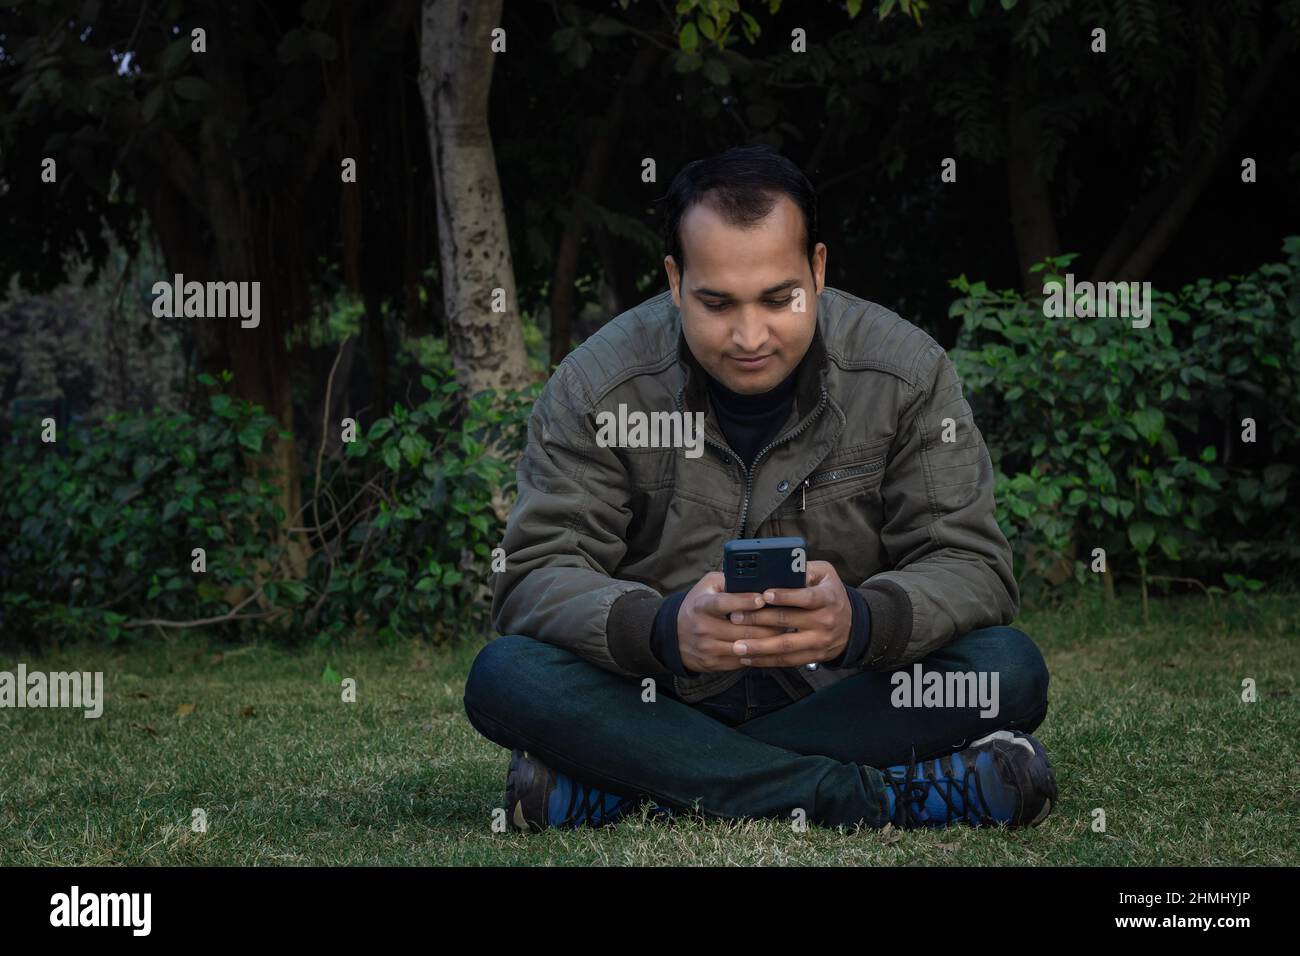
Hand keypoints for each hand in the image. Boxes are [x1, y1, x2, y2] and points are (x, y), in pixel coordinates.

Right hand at [676, 572, 788, 672]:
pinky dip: (759, 653)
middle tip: (786, 617)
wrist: (674, 636)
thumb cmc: (697, 606)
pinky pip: (743, 660)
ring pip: (746, 647)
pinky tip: (771, 646)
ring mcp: (709, 648)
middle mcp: (703, 628)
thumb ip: (728, 580)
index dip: (744, 601)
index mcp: (701, 606)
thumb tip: (755, 578)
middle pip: (742, 630)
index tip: (762, 598)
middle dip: (768, 624)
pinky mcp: (714, 663)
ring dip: (768, 640)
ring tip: (784, 631)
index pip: (723, 604)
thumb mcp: (706, 587)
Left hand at [723, 561, 850, 666]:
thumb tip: (780, 565)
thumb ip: (805, 569)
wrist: (851, 626)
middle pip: (789, 622)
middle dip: (759, 620)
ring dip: (759, 647)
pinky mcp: (813, 656)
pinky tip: (748, 658)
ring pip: (785, 646)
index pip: (806, 597)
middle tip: (735, 617)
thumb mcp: (825, 575)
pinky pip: (787, 661)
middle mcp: (825, 621)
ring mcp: (818, 642)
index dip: (785, 596)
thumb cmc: (830, 594)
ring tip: (737, 646)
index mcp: (827, 598)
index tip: (764, 595)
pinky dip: (766, 660)